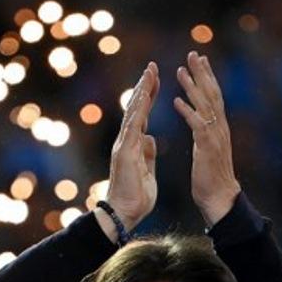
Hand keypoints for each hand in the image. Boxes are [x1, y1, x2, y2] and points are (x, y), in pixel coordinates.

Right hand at [102, 62, 159, 238]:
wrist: (124, 214)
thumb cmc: (136, 197)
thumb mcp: (147, 170)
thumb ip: (147, 153)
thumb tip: (150, 138)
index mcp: (134, 144)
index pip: (142, 115)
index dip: (149, 97)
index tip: (157, 80)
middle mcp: (126, 141)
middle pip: (135, 108)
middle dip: (144, 86)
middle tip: (152, 67)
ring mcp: (124, 145)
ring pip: (133, 113)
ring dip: (141, 92)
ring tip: (149, 73)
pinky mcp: (125, 153)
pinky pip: (132, 127)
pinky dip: (138, 111)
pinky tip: (143, 97)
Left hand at [173, 51, 240, 226]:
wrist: (220, 198)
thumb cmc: (211, 178)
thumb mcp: (208, 150)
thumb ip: (205, 135)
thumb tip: (200, 124)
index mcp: (218, 128)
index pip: (214, 96)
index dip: (207, 78)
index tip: (200, 61)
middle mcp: (220, 128)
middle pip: (212, 94)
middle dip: (202, 73)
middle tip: (193, 54)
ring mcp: (215, 136)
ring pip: (205, 105)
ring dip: (192, 86)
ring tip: (181, 70)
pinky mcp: (207, 147)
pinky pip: (197, 125)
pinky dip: (187, 112)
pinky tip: (177, 101)